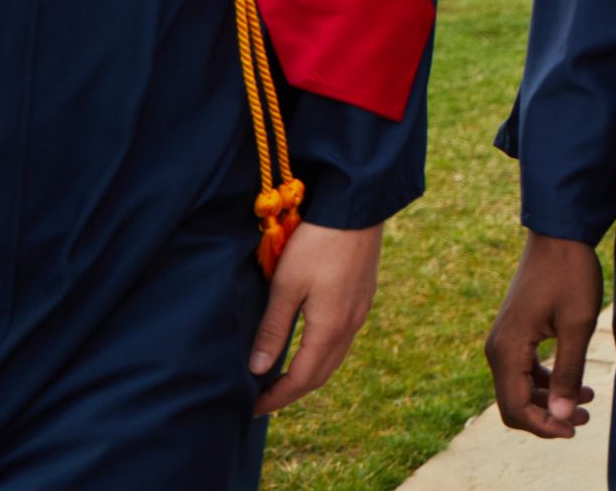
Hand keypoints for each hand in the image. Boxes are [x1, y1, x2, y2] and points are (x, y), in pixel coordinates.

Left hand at [250, 220, 382, 414]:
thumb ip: (273, 329)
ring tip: (281, 378)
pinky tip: (306, 346)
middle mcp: (350, 325)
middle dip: (292, 391)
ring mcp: (360, 311)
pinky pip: (342, 339)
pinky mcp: (363, 296)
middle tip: (263, 399)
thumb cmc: (316, 243)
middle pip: (321, 374)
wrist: (357, 207)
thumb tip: (258, 369)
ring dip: (308, 374)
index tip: (252, 407)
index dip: (276, 397)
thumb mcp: (286, 285)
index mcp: (330, 328)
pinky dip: (321, 354)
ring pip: (334, 358)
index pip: (301, 379)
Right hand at [485, 231, 606, 438]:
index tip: (574, 430)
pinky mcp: (515, 332)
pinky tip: (577, 383)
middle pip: (513, 402)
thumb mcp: (577, 324)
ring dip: (549, 400)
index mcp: (507, 349)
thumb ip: (569, 371)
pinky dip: (546, 382)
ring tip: (588, 402)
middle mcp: (498, 348)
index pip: (515, 407)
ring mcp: (504, 340)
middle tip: (585, 419)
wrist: (559, 233)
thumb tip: (562, 415)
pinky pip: (524, 370)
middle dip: (546, 417)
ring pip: (519, 388)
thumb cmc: (570, 273)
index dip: (543, 426)